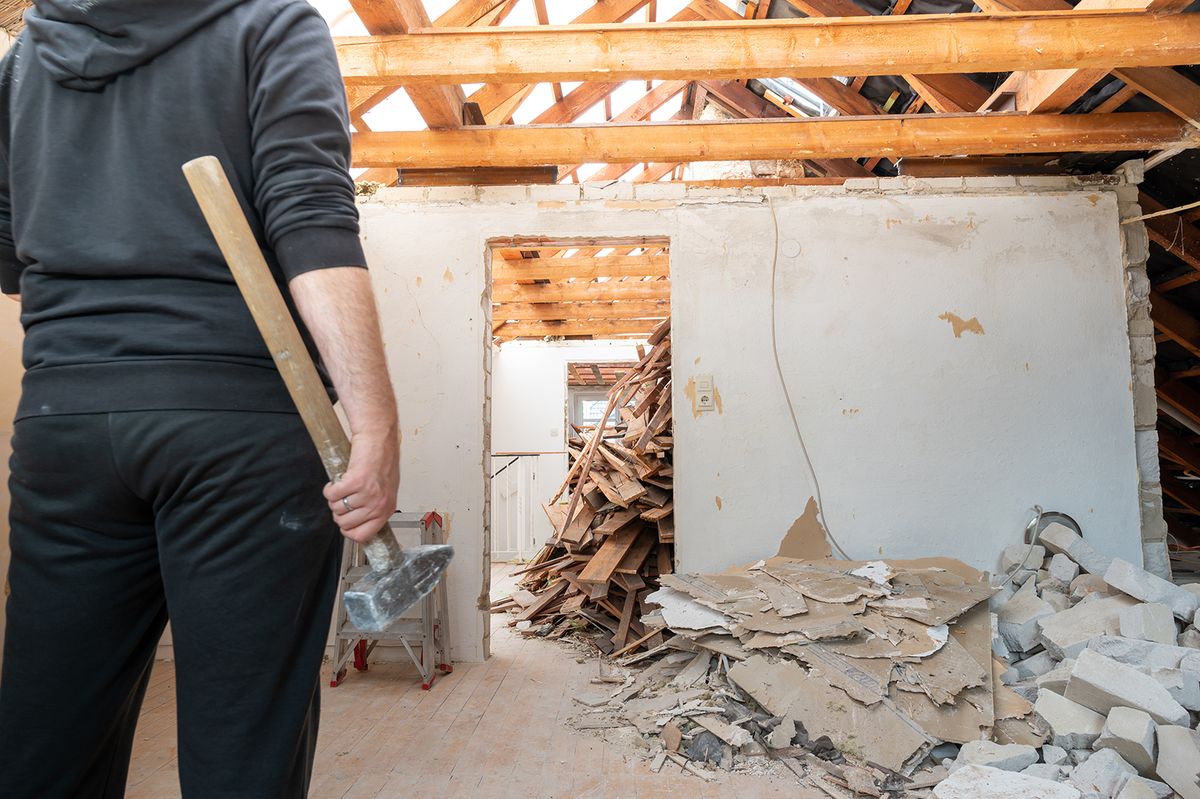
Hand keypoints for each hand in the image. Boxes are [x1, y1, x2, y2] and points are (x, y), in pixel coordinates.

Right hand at [323, 428, 399, 542]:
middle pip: (345, 524)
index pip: (363, 535)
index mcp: (386, 509)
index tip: (345, 524)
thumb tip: (359, 522)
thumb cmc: (382, 460)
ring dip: (334, 498)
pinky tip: (337, 480)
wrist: (378, 438)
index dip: (348, 531)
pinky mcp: (354, 481)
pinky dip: (329, 488)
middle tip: (343, 499)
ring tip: (343, 486)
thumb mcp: (385, 490)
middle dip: (338, 512)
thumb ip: (374, 507)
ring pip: (336, 508)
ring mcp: (367, 494)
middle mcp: (378, 504)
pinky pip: (331, 494)